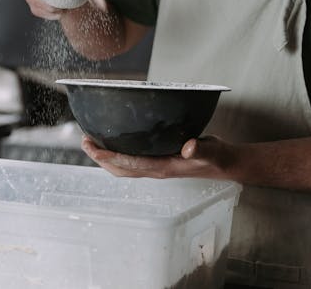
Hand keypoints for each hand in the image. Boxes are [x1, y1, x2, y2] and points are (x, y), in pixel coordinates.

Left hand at [81, 135, 235, 180]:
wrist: (225, 164)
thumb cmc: (217, 158)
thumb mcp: (211, 151)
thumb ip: (201, 149)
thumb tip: (188, 148)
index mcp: (164, 168)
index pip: (131, 164)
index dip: (111, 156)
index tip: (94, 147)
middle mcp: (156, 170)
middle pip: (120, 170)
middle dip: (100, 158)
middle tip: (85, 142)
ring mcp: (156, 167)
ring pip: (123, 168)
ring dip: (105, 158)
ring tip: (92, 143)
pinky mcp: (159, 161)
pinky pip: (132, 162)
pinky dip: (118, 155)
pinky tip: (115, 143)